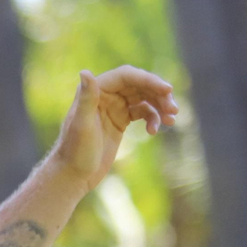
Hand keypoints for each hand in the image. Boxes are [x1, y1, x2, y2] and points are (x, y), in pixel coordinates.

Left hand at [50, 66, 178, 192]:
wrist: (72, 176)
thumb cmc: (74, 152)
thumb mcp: (82, 125)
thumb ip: (87, 98)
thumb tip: (84, 71)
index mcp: (94, 91)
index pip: (127, 76)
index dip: (148, 80)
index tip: (167, 90)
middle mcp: (104, 95)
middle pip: (139, 85)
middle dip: (159, 95)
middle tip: (174, 109)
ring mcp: (114, 108)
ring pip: (144, 98)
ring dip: (160, 106)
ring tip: (171, 119)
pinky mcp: (120, 121)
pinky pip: (143, 112)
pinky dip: (153, 118)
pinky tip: (154, 131)